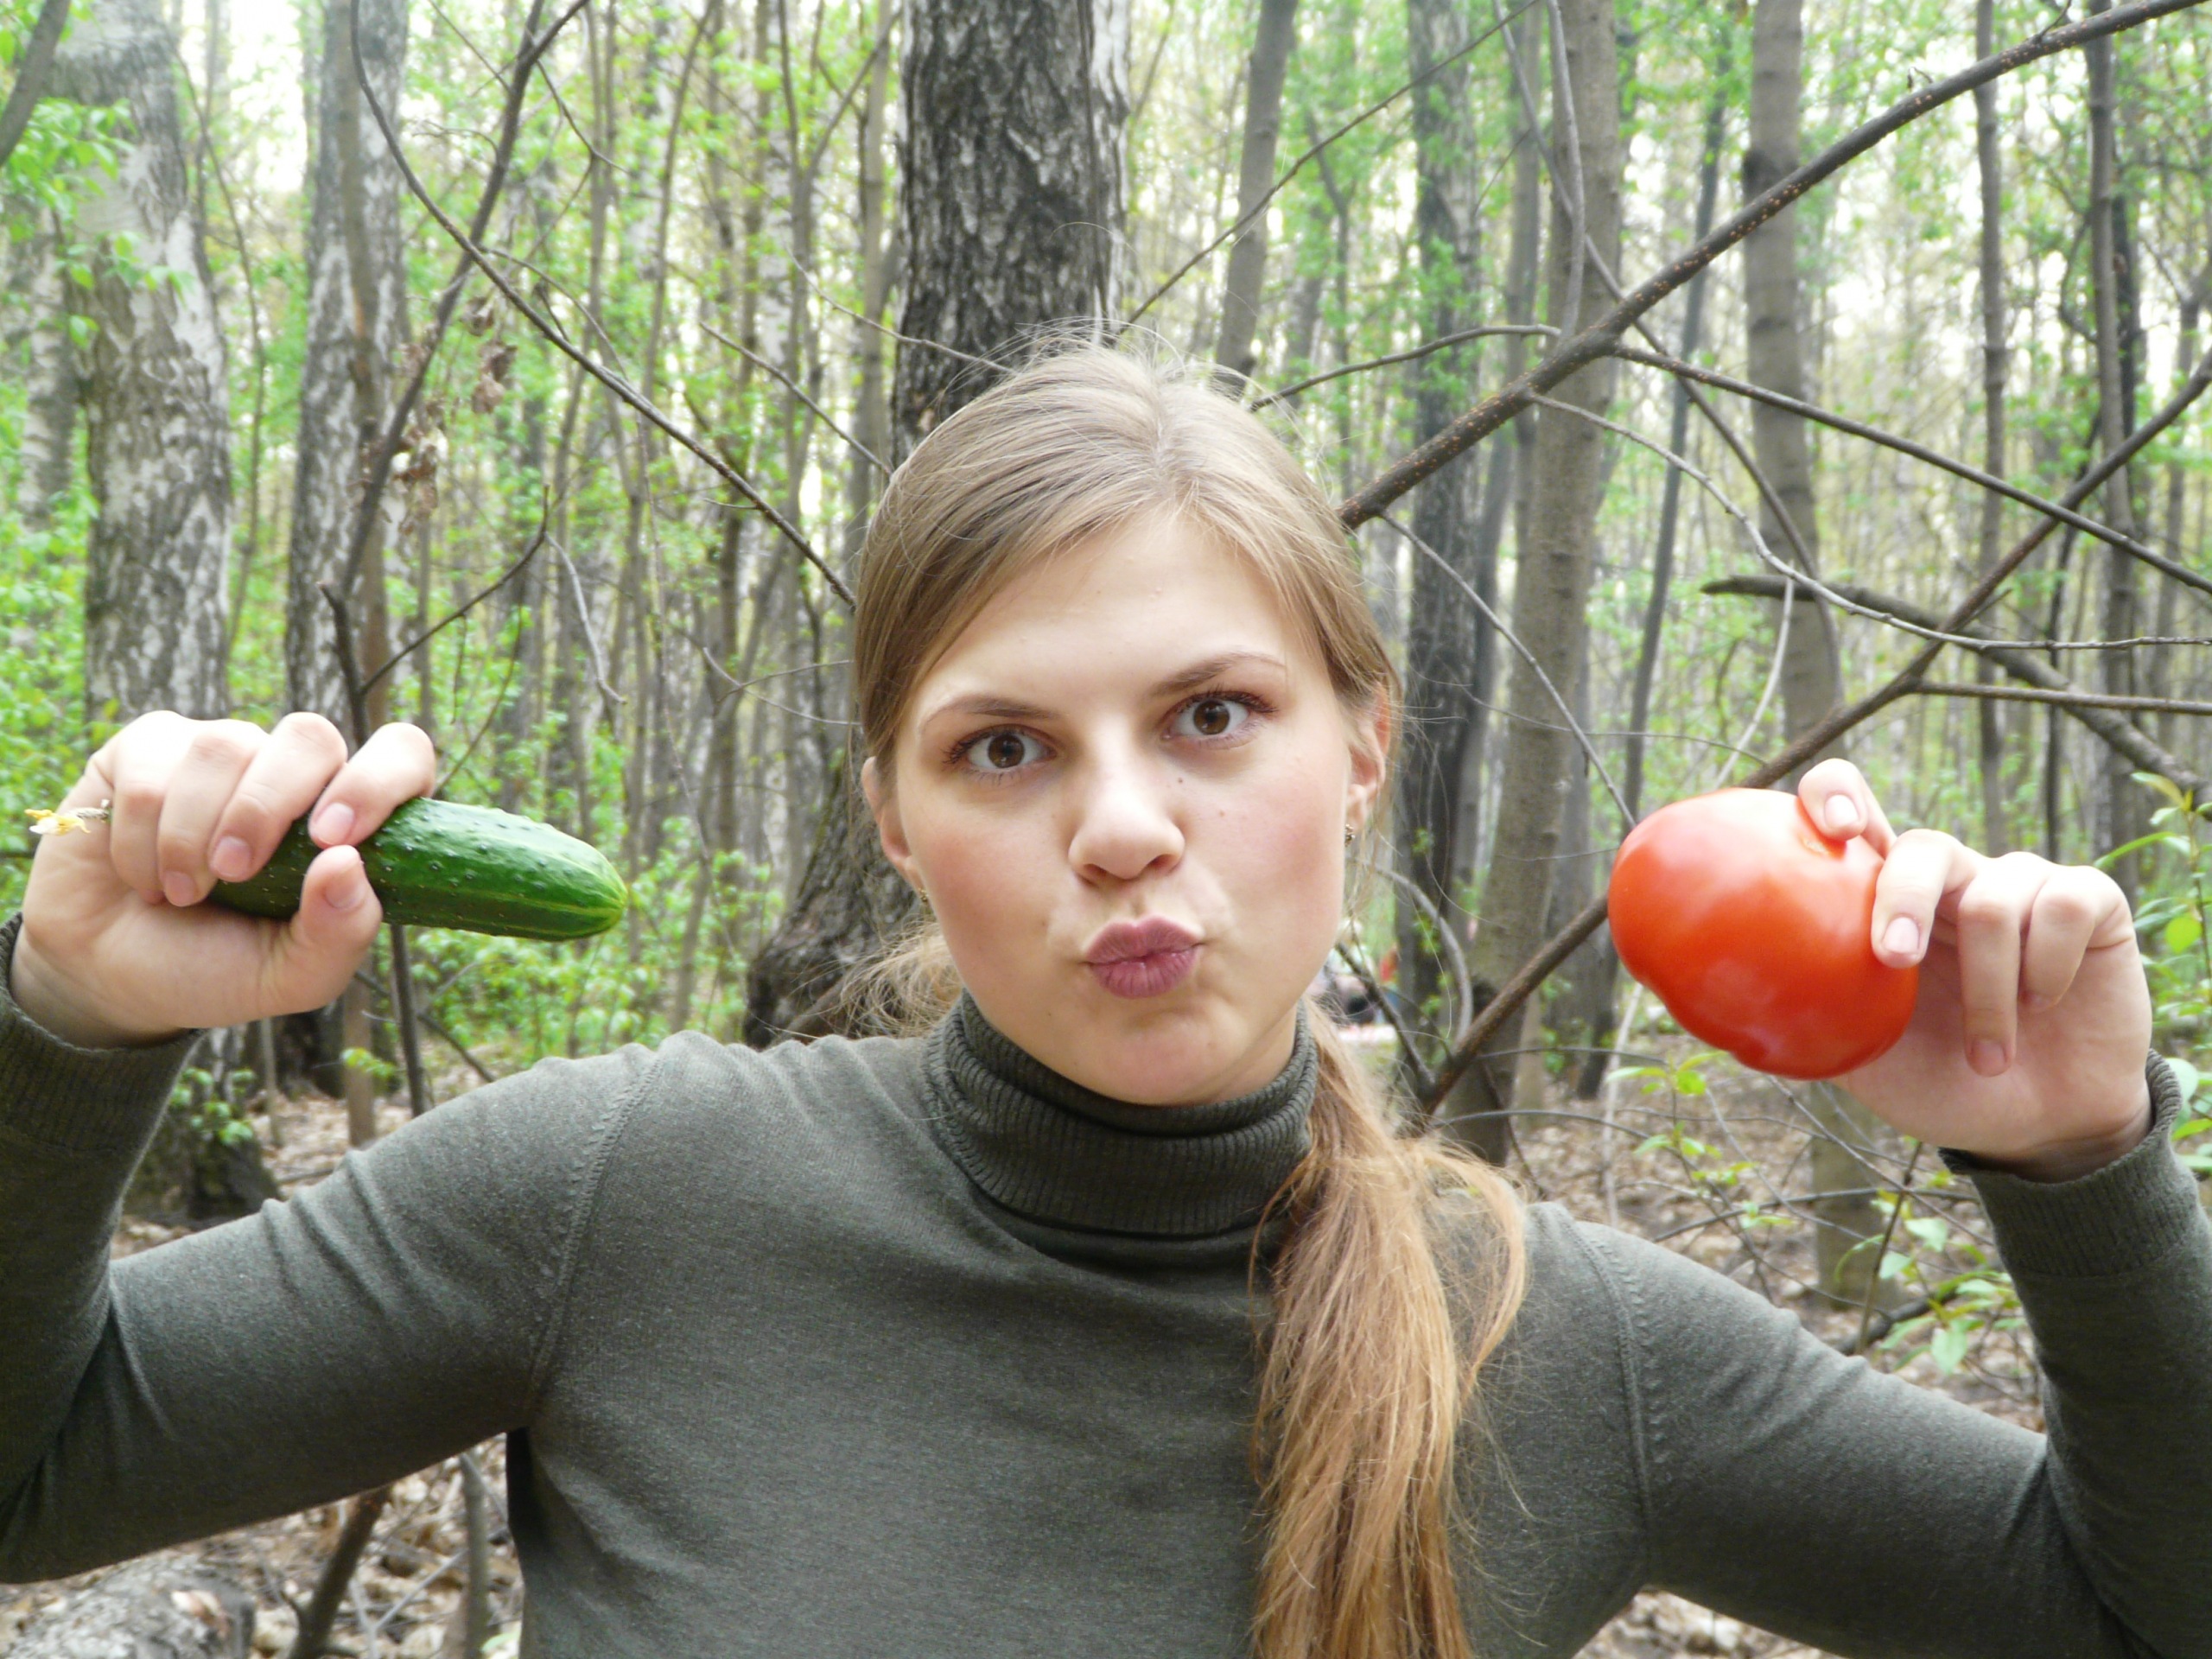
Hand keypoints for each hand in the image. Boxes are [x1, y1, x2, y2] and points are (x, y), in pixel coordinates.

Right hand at [11, 713, 435, 1047]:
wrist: (113, 972)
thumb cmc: (219, 966)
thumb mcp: (292, 976)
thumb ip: (339, 932)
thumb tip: (347, 864)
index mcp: (352, 819)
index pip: (402, 754)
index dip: (377, 781)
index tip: (333, 839)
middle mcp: (297, 774)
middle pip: (309, 737)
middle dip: (266, 809)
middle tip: (236, 874)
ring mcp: (226, 752)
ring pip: (224, 747)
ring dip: (193, 834)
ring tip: (184, 893)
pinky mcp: (152, 749)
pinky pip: (153, 765)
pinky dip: (142, 836)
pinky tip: (144, 875)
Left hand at [1797, 760, 2153, 1181]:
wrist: (2037, 1124)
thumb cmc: (1938, 1080)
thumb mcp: (1857, 1054)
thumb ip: (1801, 1014)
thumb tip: (1707, 1007)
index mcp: (1883, 900)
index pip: (1851, 810)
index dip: (1836, 796)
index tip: (1834, 826)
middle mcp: (1951, 879)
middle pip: (1926, 844)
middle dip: (1905, 899)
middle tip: (1893, 960)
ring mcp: (2019, 884)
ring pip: (1996, 897)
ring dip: (1988, 993)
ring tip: (1989, 1054)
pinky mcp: (2089, 901)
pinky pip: (2064, 904)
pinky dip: (2048, 968)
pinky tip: (2043, 1005)